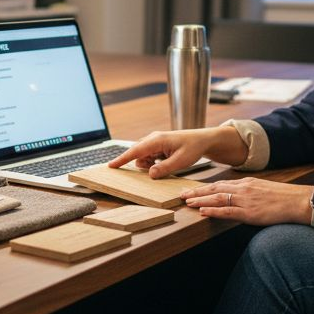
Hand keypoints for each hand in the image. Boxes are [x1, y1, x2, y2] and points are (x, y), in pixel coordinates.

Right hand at [108, 126, 248, 178]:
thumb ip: (164, 168)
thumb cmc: (193, 148)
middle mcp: (153, 139)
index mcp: (157, 140)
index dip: (122, 159)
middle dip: (140, 164)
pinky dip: (152, 162)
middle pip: (137, 154)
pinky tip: (165, 162)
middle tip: (152, 167)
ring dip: (149, 165)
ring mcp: (154, 142)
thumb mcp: (181, 161)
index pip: (135, 151)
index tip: (110, 166)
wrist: (202, 140)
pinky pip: (148, 157)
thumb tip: (149, 174)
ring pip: (143, 157)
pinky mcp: (157, 146)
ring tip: (167, 164)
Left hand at [181, 177, 311, 226]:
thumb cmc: (284, 198)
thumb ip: (250, 192)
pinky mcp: (249, 212)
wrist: (299, 201)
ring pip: (217, 198)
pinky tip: (203, 212)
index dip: (204, 188)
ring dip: (200, 200)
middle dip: (196, 192)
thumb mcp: (264, 190)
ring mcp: (245, 200)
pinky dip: (213, 211)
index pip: (220, 184)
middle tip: (181, 194)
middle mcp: (243, 189)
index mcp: (247, 183)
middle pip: (214, 189)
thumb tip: (239, 197)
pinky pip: (227, 211)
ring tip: (187, 202)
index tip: (192, 189)